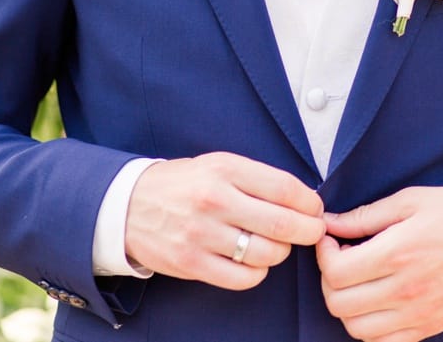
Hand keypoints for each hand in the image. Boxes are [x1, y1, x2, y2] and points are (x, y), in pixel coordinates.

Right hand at [122, 152, 324, 288]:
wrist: (127, 204)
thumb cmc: (181, 184)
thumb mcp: (215, 165)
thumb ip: (255, 178)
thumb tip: (304, 201)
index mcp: (222, 168)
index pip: (285, 188)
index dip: (310, 203)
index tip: (315, 209)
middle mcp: (213, 199)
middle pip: (284, 224)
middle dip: (309, 231)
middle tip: (312, 232)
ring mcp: (202, 233)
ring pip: (268, 253)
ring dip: (280, 252)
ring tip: (273, 244)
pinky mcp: (192, 262)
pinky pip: (245, 278)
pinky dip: (257, 272)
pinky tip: (251, 261)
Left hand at [317, 187, 442, 341]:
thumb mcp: (410, 200)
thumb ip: (365, 216)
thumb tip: (330, 222)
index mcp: (398, 254)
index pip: (335, 273)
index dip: (322, 254)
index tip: (331, 238)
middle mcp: (407, 291)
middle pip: (339, 304)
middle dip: (328, 279)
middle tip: (341, 258)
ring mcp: (421, 314)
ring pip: (357, 329)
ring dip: (346, 305)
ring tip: (357, 280)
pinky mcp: (433, 326)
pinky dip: (370, 327)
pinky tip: (375, 301)